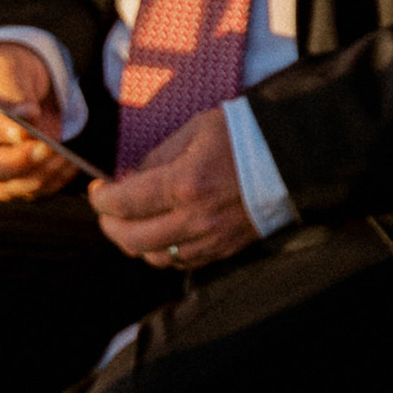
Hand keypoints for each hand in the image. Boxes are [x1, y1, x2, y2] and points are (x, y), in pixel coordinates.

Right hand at [0, 40, 76, 203]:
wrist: (5, 83)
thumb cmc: (1, 71)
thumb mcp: (5, 68)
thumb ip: (13, 92)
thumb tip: (28, 116)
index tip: (24, 130)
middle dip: (17, 162)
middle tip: (47, 148)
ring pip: (6, 187)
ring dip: (40, 174)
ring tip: (65, 156)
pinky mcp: (5, 181)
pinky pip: (27, 191)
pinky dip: (51, 182)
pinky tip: (69, 165)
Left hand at [88, 107, 254, 271]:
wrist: (295, 154)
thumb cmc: (246, 133)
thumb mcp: (195, 130)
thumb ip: (157, 157)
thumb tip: (129, 179)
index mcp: (184, 183)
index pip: (123, 203)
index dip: (101, 200)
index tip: (97, 191)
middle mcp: (195, 218)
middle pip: (132, 238)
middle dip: (110, 225)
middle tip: (106, 210)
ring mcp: (212, 238)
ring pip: (155, 258)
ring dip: (134, 243)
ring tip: (130, 224)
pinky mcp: (226, 248)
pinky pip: (182, 263)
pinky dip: (163, 252)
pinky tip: (160, 235)